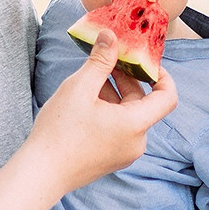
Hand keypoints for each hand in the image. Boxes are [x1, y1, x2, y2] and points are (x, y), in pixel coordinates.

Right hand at [29, 31, 177, 197]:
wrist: (41, 174)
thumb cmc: (59, 132)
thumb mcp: (79, 87)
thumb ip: (100, 60)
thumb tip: (111, 36)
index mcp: (136, 125)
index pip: (168, 97)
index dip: (161, 75)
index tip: (143, 60)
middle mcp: (137, 142)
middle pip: (143, 103)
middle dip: (126, 79)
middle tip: (106, 60)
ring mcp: (124, 153)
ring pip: (128, 115)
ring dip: (113, 94)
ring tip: (89, 79)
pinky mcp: (111, 159)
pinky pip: (118, 129)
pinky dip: (108, 111)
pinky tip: (84, 102)